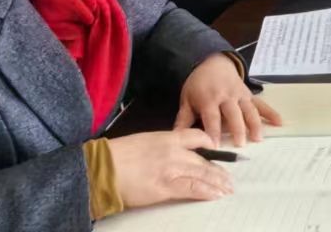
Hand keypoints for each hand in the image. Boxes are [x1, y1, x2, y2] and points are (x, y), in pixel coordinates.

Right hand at [105, 128, 231, 207]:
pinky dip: (207, 192)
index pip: (196, 136)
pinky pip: (193, 189)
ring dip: (217, 182)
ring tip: (227, 188)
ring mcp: (172, 169)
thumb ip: (161, 147)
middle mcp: (174, 151)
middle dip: (218, 169)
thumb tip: (171, 156)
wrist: (103, 168)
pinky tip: (216, 195)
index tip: (216, 150)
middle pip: (203, 159)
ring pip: (203, 174)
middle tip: (228, 177)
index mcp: (167, 137)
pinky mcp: (166, 188)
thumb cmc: (117, 155)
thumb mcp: (143, 142)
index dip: (209, 143)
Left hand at [174, 53, 279, 145]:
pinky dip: (271, 112)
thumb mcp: (186, 99)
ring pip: (249, 110)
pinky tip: (279, 122)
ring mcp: (240, 94)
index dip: (213, 132)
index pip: (212, 117)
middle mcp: (226, 96)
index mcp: (208, 99)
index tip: (215, 147)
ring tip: (258, 138)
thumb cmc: (197, 84)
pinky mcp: (249, 94)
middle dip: (237, 128)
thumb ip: (183, 119)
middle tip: (240, 144)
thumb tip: (175, 139)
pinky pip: (261, 103)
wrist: (212, 62)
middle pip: (233, 114)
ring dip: (255, 123)